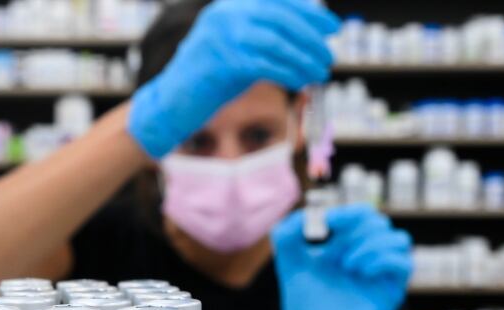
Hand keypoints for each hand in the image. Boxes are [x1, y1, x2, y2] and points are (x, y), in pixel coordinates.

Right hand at [128, 0, 339, 158]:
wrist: (171, 104)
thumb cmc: (210, 81)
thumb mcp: (240, 51)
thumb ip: (266, 39)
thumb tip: (310, 40)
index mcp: (230, 6)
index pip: (277, 1)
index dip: (308, 13)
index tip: (332, 28)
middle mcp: (224, 15)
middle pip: (280, 18)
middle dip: (310, 37)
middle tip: (328, 56)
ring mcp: (220, 37)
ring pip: (275, 42)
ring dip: (303, 58)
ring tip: (320, 72)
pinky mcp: (220, 62)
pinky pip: (264, 64)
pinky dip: (288, 73)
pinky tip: (301, 82)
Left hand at [271, 204, 411, 309]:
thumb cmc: (303, 298)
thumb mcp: (289, 260)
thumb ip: (287, 232)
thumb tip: (305, 214)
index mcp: (348, 243)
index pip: (362, 213)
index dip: (348, 211)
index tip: (327, 221)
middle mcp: (369, 254)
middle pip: (381, 222)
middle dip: (357, 230)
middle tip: (337, 252)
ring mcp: (382, 272)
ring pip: (399, 238)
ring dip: (371, 245)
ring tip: (348, 265)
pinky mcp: (391, 290)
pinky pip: (403, 263)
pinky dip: (382, 259)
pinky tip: (360, 272)